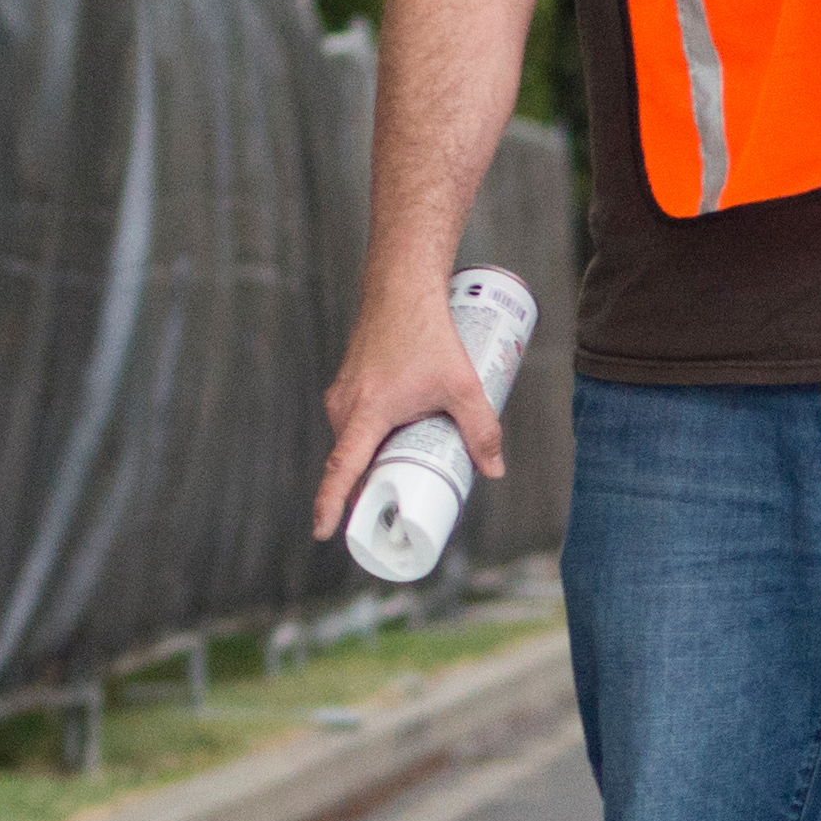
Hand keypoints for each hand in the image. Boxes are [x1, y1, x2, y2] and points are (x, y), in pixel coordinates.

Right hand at [309, 279, 502, 538]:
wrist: (402, 288)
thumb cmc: (428, 333)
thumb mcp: (463, 386)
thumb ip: (482, 429)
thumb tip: (494, 469)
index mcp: (366, 413)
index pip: (341, 470)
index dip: (331, 504)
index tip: (326, 532)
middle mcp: (344, 407)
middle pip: (352, 463)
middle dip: (372, 488)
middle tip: (399, 508)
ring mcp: (341, 395)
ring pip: (354, 443)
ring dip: (375, 460)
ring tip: (408, 471)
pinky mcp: (347, 386)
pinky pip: (355, 425)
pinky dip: (372, 438)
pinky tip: (399, 439)